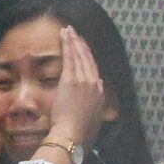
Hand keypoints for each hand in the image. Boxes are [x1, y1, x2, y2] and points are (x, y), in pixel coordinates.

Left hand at [48, 23, 106, 150]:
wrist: (72, 134)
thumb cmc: (78, 131)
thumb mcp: (93, 116)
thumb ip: (96, 100)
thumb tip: (99, 88)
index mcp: (99, 92)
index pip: (93, 69)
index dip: (88, 56)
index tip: (83, 48)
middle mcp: (94, 82)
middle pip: (88, 58)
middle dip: (81, 44)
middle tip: (75, 33)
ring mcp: (83, 79)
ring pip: (79, 54)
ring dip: (74, 40)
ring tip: (68, 30)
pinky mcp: (71, 79)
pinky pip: (70, 56)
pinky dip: (68, 44)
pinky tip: (65, 35)